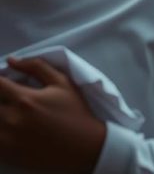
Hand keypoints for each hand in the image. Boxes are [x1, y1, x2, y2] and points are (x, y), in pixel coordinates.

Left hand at [0, 56, 105, 172]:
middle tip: (9, 98)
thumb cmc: (76, 112)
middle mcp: (11, 118)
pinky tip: (9, 128)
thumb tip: (12, 60)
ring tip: (9, 112)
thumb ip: (37, 67)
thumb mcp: (63, 83)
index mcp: (24, 99)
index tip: (3, 84)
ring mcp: (6, 139)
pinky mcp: (6, 154)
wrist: (84, 147)